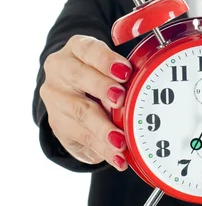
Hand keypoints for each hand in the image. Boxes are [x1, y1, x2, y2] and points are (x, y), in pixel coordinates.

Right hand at [39, 35, 132, 169]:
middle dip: (102, 89)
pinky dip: (102, 148)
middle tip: (120, 101)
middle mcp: (60, 68)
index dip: (106, 60)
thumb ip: (121, 77)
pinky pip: (80, 136)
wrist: (70, 93)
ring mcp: (55, 96)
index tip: (125, 71)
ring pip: (79, 110)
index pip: (89, 49)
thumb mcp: (108, 68)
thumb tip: (143, 92)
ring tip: (120, 141)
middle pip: (79, 77)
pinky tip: (117, 157)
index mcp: (77, 48)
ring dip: (102, 127)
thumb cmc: (99, 75)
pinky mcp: (56, 123)